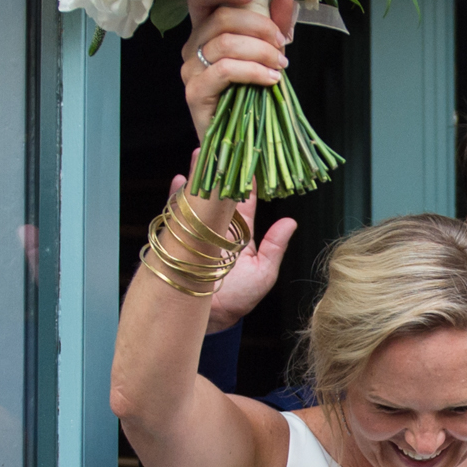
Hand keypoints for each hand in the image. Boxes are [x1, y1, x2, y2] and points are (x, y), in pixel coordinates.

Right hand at [167, 163, 294, 333]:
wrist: (205, 319)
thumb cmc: (237, 300)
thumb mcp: (263, 274)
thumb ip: (275, 247)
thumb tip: (290, 221)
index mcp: (240, 236)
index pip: (245, 204)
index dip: (248, 184)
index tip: (251, 162)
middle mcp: (218, 231)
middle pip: (220, 195)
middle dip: (221, 172)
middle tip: (224, 147)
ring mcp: (198, 232)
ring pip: (200, 198)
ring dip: (200, 177)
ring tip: (202, 154)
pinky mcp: (179, 237)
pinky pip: (176, 213)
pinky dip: (176, 196)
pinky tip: (180, 179)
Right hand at [181, 0, 297, 142]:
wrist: (238, 139)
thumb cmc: (249, 94)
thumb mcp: (264, 54)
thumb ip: (273, 25)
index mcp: (203, 31)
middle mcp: (191, 47)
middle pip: (221, 18)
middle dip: (259, 27)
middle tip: (282, 45)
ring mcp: (190, 70)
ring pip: (225, 43)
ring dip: (261, 51)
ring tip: (281, 65)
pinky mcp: (195, 92)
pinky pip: (225, 70)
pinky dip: (253, 71)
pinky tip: (271, 79)